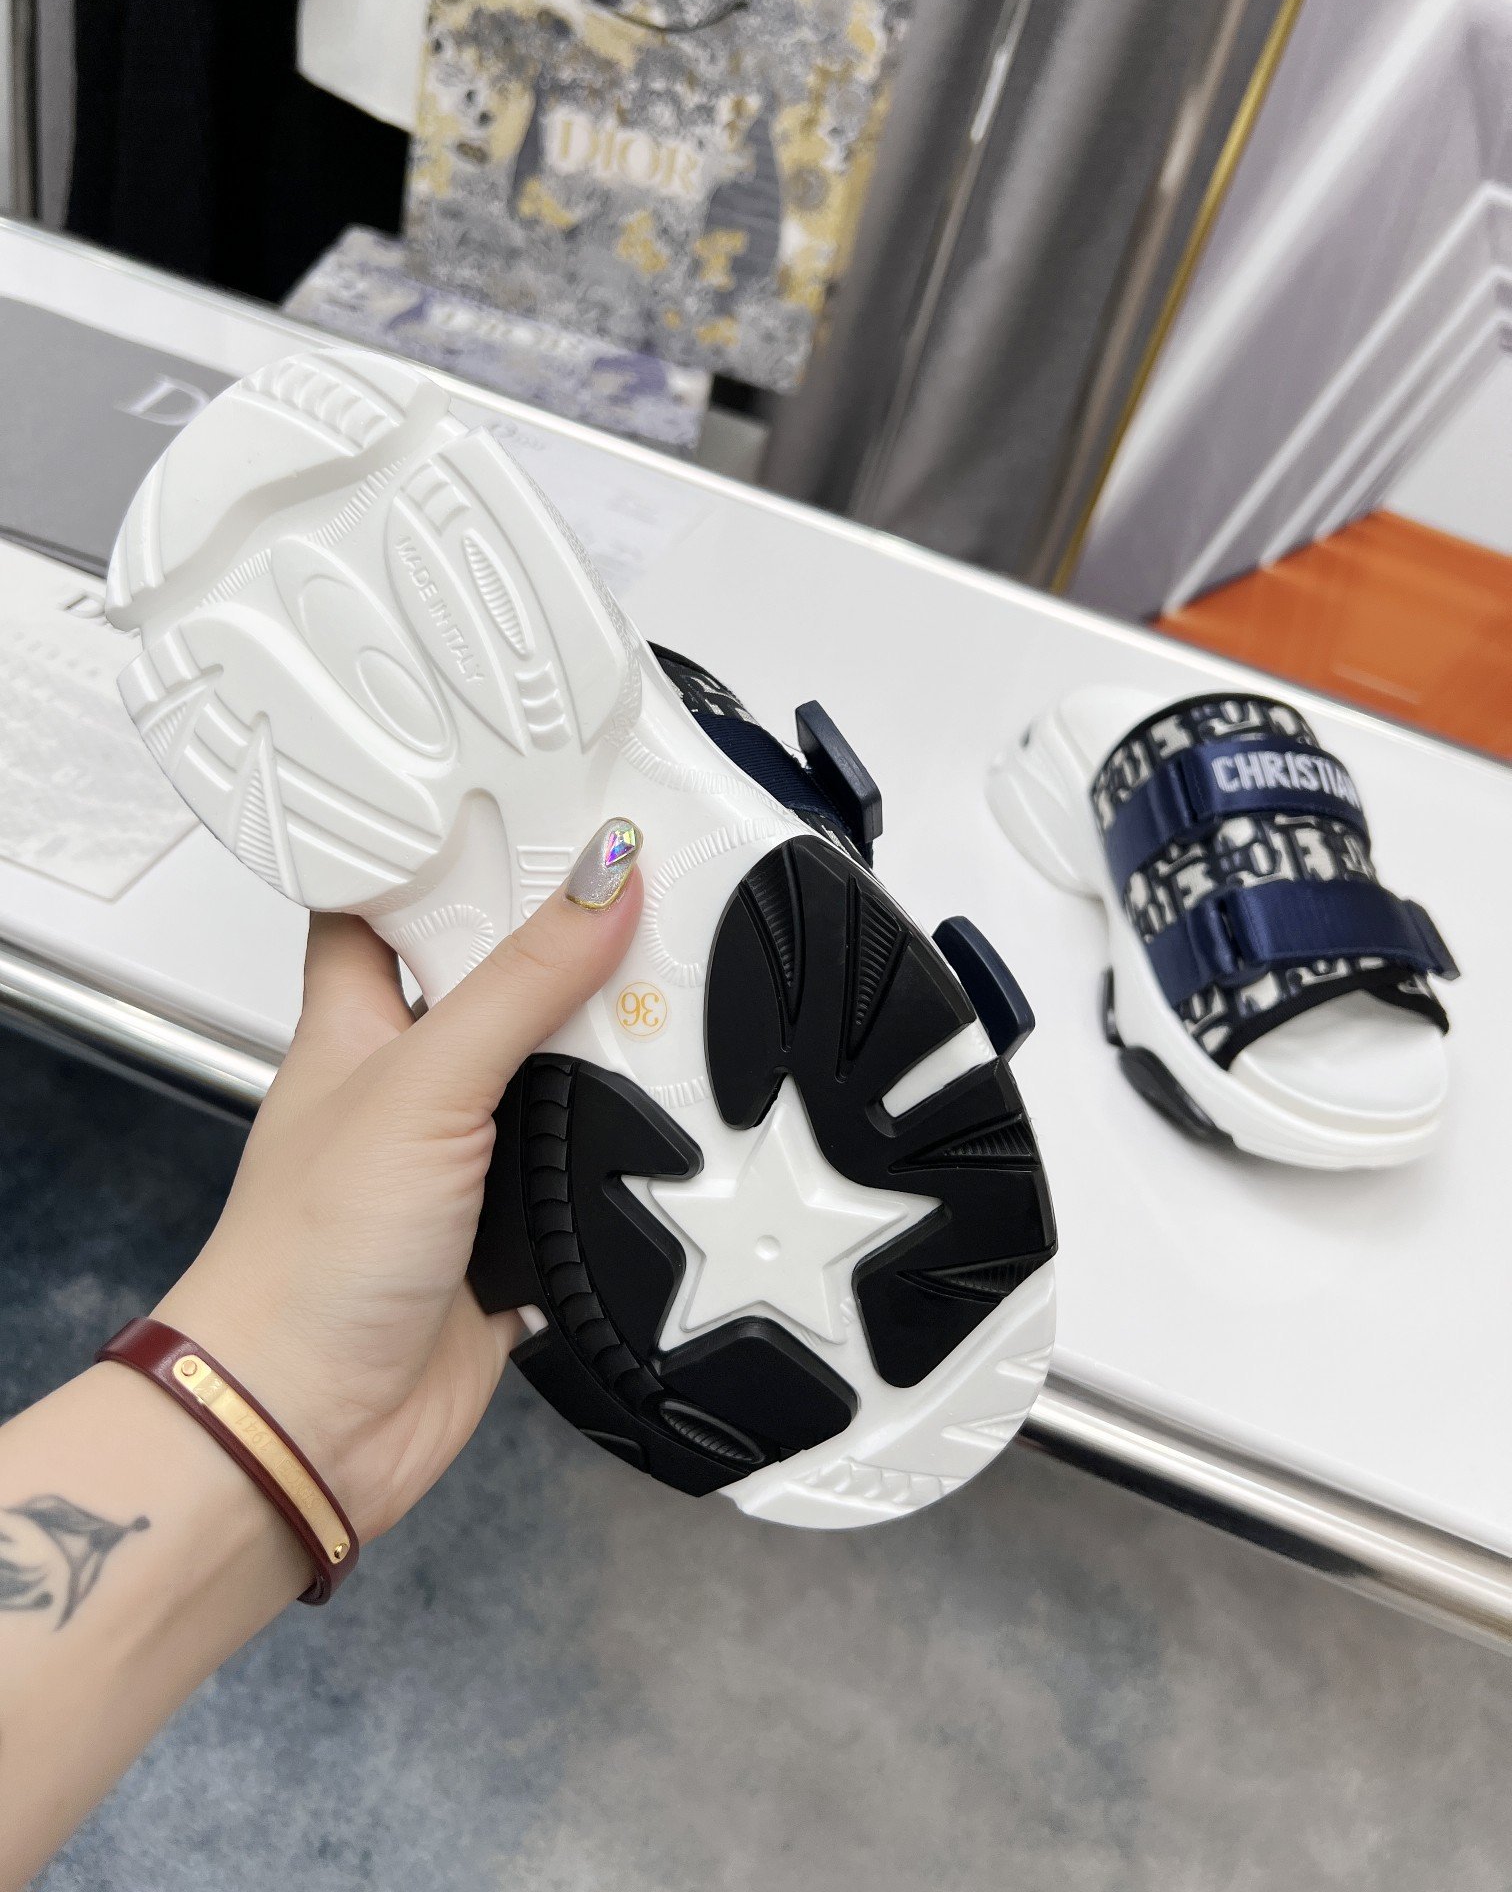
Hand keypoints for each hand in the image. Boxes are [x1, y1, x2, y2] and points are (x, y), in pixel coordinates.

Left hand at [156, 820, 642, 1546]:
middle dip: (568, 945)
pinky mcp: (510, 1229)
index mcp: (357, 1018)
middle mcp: (409, 1080)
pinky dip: (632, 1151)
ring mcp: (462, 1156)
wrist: (313, 1422)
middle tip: (648, 888)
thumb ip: (522, 980)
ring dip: (612, 1051)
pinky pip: (586, 1168)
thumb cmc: (304, 1259)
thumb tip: (604, 877)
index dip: (447, 844)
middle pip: (498, 978)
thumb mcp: (424, 1083)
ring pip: (554, 1071)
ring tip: (686, 989)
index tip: (527, 796)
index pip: (390, 897)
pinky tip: (682, 1117)